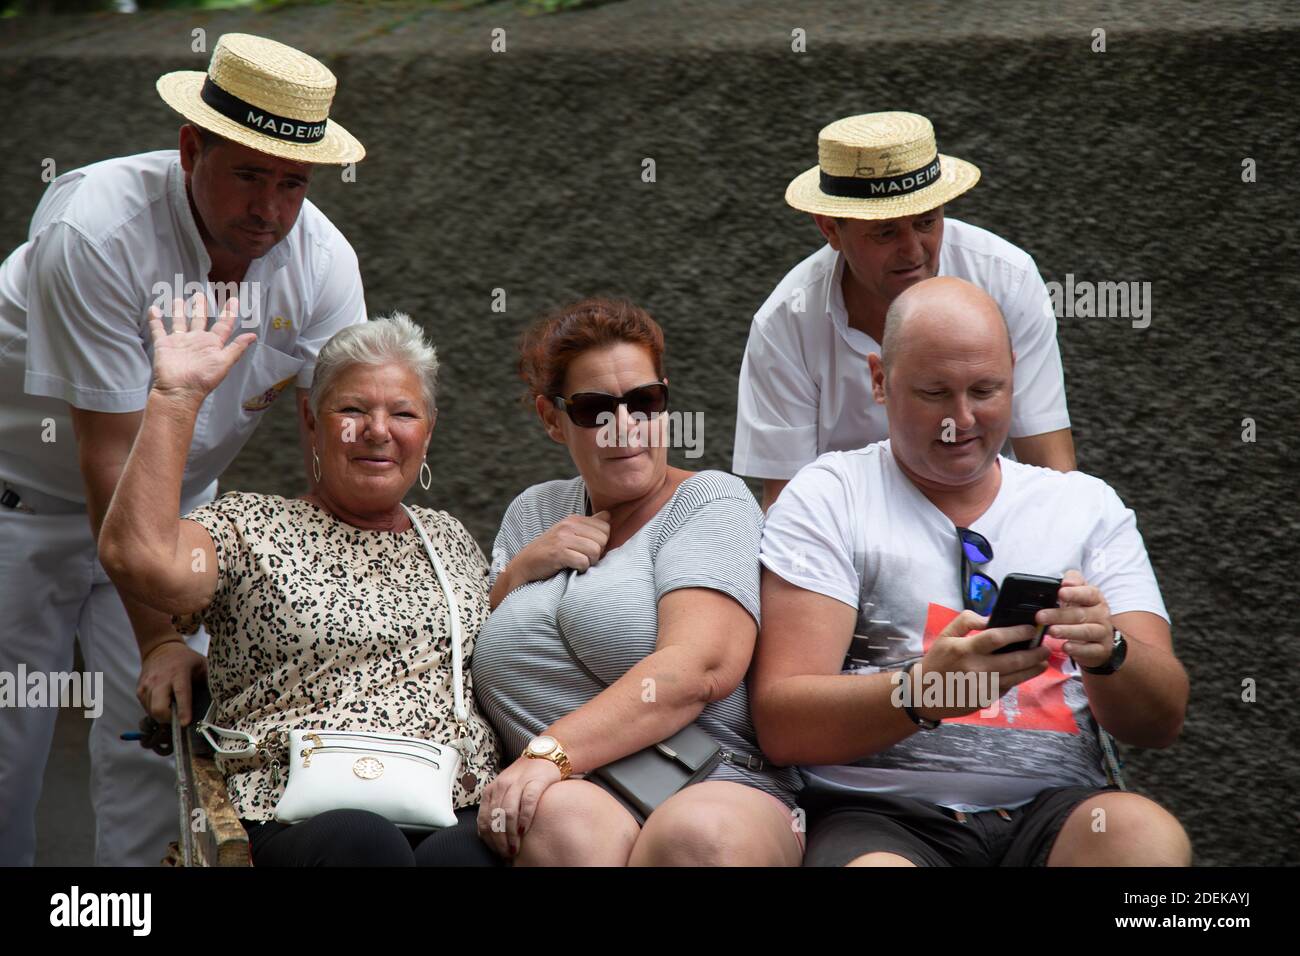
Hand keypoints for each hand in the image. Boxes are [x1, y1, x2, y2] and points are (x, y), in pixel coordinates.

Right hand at [137, 640, 207, 724]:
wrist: (160, 649)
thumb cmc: (185, 659)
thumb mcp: (201, 664)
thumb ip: (209, 680)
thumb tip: (220, 697)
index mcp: (179, 672)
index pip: (181, 693)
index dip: (183, 710)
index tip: (185, 723)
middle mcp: (160, 679)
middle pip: (159, 708)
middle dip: (169, 718)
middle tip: (178, 717)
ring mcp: (147, 685)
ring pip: (151, 711)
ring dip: (162, 715)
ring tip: (172, 707)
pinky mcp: (139, 690)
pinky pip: (145, 708)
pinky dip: (154, 710)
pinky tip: (163, 702)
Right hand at [147, 293, 255, 405]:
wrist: (179, 390)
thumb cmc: (204, 378)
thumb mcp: (224, 362)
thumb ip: (236, 347)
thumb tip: (253, 336)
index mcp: (212, 344)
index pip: (223, 325)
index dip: (229, 313)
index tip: (234, 300)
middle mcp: (196, 340)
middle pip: (200, 320)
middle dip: (200, 308)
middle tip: (200, 295)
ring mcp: (180, 342)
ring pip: (179, 321)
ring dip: (179, 311)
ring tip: (179, 299)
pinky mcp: (164, 344)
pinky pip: (158, 329)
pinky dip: (155, 319)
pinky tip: (154, 309)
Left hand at [476, 755, 560, 857]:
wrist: (545, 755)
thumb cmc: (526, 777)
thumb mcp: (506, 791)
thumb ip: (498, 808)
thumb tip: (494, 837)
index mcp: (492, 789)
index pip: (484, 819)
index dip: (489, 839)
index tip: (496, 850)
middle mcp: (502, 785)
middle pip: (495, 818)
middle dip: (499, 840)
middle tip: (506, 852)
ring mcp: (518, 782)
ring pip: (508, 812)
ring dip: (510, 834)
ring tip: (515, 846)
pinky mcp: (535, 781)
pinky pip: (527, 802)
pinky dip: (524, 818)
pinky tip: (525, 829)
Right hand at [513, 511, 610, 581]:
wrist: (524, 565)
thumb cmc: (550, 552)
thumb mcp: (568, 533)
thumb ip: (589, 525)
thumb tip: (608, 515)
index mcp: (573, 519)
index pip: (605, 527)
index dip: (601, 542)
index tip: (587, 549)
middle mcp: (568, 525)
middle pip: (603, 539)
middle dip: (597, 553)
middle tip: (582, 558)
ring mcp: (562, 538)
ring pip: (595, 551)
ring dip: (589, 562)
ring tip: (577, 564)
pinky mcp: (557, 553)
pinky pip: (583, 562)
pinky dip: (581, 569)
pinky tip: (572, 569)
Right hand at [911, 610, 1051, 720]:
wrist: (924, 694)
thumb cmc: (937, 661)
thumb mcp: (945, 635)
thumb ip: (966, 621)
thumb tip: (989, 617)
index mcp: (964, 649)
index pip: (996, 637)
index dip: (1017, 632)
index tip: (1031, 629)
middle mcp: (975, 669)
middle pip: (1013, 660)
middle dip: (1034, 653)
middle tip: (1045, 648)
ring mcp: (981, 686)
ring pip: (1015, 677)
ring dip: (1032, 669)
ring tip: (1042, 662)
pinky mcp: (985, 699)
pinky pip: (1006, 687)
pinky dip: (1017, 680)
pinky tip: (1024, 673)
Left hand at [1037, 569, 1115, 669]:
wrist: (1104, 639)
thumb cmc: (1085, 613)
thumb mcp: (1080, 594)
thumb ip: (1073, 582)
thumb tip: (1065, 581)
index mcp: (1095, 599)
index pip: (1088, 593)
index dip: (1075, 593)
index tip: (1061, 593)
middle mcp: (1101, 615)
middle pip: (1080, 614)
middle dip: (1059, 615)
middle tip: (1041, 616)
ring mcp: (1102, 633)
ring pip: (1086, 631)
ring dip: (1067, 631)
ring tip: (1052, 631)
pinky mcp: (1101, 650)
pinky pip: (1090, 650)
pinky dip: (1078, 649)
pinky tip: (1065, 647)